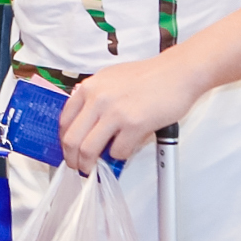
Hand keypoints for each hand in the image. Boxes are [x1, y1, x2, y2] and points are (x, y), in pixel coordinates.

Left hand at [57, 51, 209, 170]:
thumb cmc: (148, 76)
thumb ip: (94, 98)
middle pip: (72, 140)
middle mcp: (98, 99)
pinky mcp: (134, 125)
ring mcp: (115, 112)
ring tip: (95, 168)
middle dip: (72, 159)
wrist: (176, 73)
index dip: (64, 141)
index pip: (64, 121)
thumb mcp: (110, 79)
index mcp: (89, 87)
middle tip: (78, 166)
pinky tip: (126, 148)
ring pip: (89, 150)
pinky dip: (120, 155)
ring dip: (90, 165)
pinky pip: (118, 151)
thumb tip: (84, 123)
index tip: (68, 150)